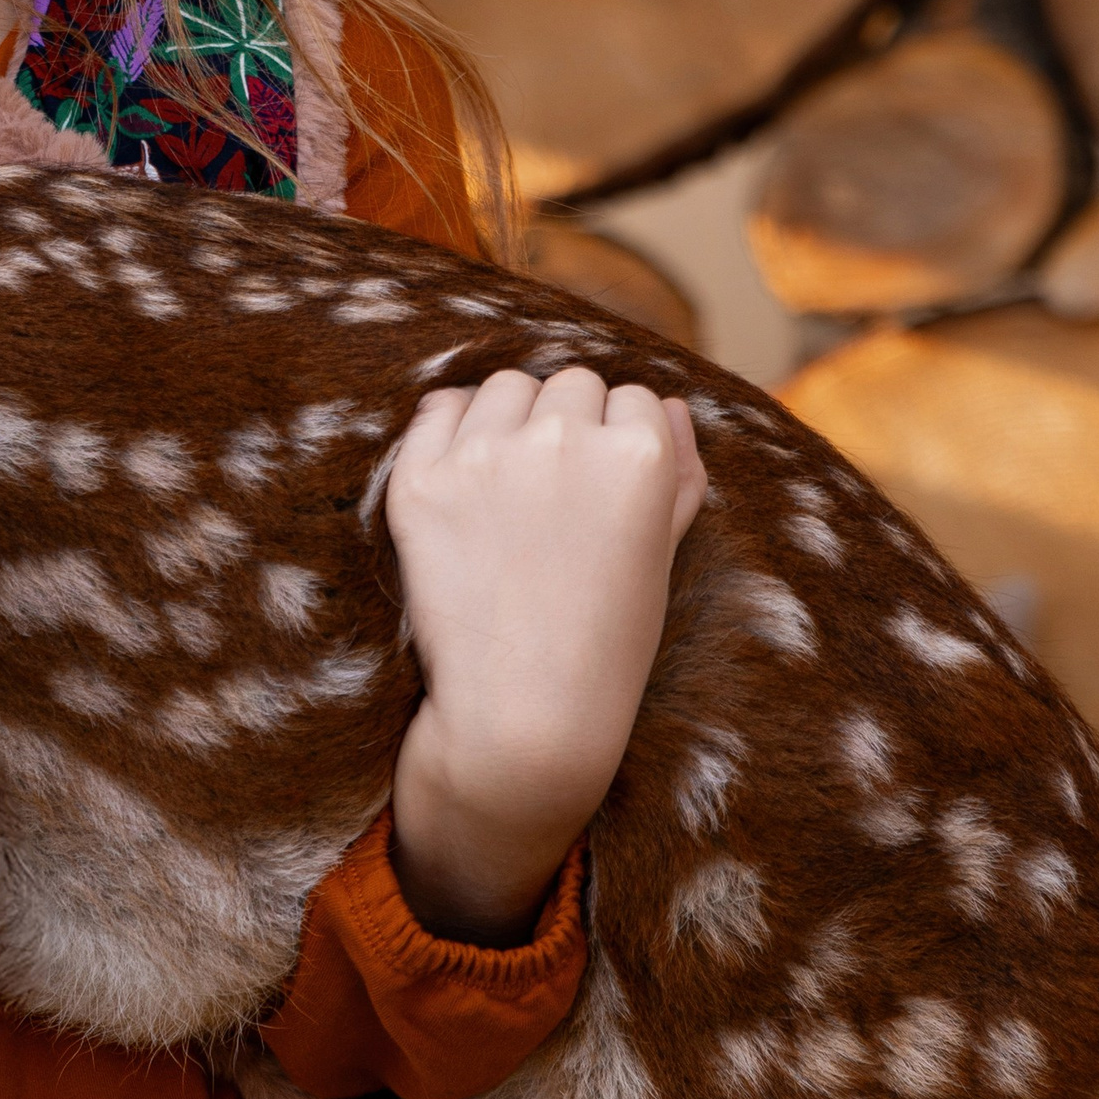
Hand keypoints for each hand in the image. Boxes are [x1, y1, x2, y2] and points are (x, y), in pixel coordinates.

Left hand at [384, 366, 704, 944]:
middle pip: (571, 384)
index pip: (631, 398)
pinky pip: (437, 409)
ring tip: (511, 491)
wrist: (524, 714)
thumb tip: (662, 402)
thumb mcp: (664, 554)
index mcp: (639, 454)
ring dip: (511, 419)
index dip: (618, 445)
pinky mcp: (420, 478)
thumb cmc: (605, 641)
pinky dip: (451, 431)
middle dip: (567, 426)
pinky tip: (464, 480)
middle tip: (555, 496)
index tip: (602, 495)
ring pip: (505, 387)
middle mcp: (564, 439)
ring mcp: (487, 455)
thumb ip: (678, 467)